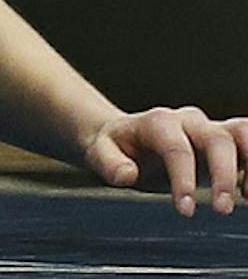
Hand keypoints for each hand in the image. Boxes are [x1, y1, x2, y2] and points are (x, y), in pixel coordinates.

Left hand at [85, 106, 247, 215]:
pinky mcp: (223, 144)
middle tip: (222, 210)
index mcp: (158, 122)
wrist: (125, 135)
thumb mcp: (100, 152)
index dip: (183, 178)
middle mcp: (189, 122)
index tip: (185, 211)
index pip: (176, 146)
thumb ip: (109, 163)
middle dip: (224, 174)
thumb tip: (126, 175)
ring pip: (242, 131)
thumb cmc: (115, 146)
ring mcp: (209, 130)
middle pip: (217, 138)